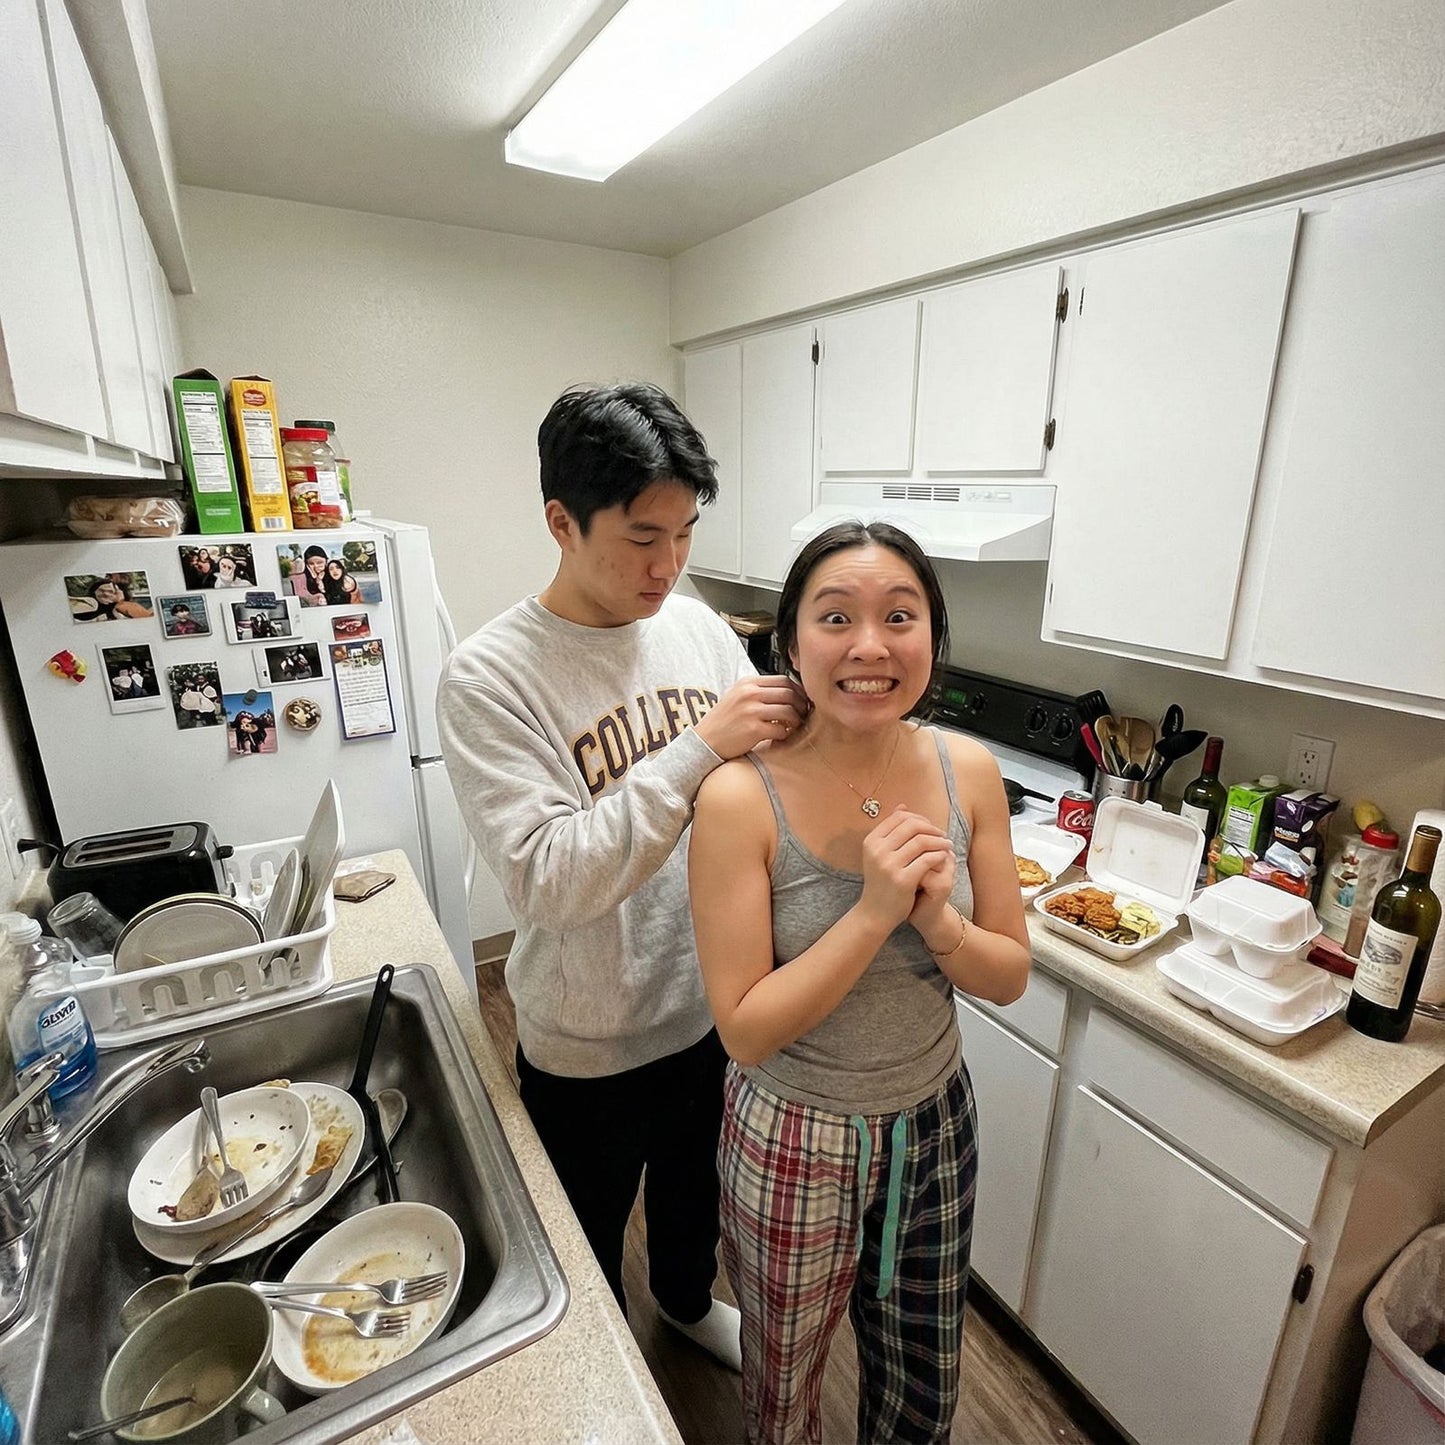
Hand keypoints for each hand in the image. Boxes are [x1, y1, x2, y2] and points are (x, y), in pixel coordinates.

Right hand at [694, 675, 807, 759]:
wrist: (705, 741)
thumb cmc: (723, 722)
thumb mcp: (737, 697)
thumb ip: (759, 692)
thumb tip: (789, 693)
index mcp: (747, 683)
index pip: (783, 680)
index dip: (798, 691)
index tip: (801, 701)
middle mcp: (749, 694)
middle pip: (789, 693)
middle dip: (801, 705)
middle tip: (803, 715)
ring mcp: (751, 711)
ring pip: (788, 711)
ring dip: (796, 720)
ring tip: (793, 727)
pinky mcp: (753, 729)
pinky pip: (781, 729)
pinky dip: (786, 734)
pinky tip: (781, 737)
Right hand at [859, 808, 953, 931]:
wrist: (874, 913)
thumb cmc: (880, 882)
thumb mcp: (879, 854)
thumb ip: (891, 831)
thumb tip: (903, 806)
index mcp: (871, 841)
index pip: (899, 818)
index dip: (919, 818)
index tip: (930, 826)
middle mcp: (878, 851)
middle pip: (911, 826)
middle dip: (931, 828)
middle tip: (942, 835)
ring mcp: (889, 865)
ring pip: (921, 841)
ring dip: (939, 841)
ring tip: (947, 845)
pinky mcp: (902, 880)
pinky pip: (927, 859)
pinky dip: (939, 855)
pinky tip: (944, 858)